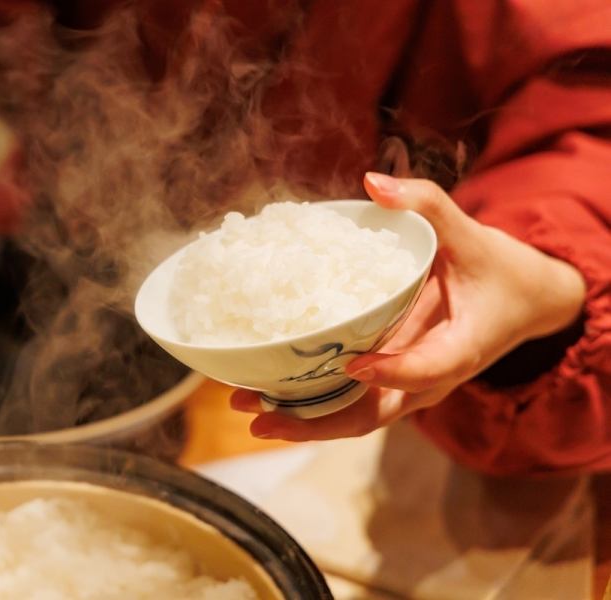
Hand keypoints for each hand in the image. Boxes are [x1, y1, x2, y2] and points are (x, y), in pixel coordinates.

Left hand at [232, 172, 586, 440]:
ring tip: (248, 408)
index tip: (355, 365)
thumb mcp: (472, 236)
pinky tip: (264, 391)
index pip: (428, 369)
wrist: (524, 304)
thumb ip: (428, 205)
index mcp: (462, 349)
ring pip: (354, 417)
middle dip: (316, 421)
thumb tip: (374, 181)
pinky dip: (309, 402)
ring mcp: (407, 386)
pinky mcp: (391, 381)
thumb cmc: (500, 273)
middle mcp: (430, 379)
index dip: (393, 370)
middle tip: (262, 413)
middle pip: (373, 415)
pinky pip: (349, 401)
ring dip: (302, 419)